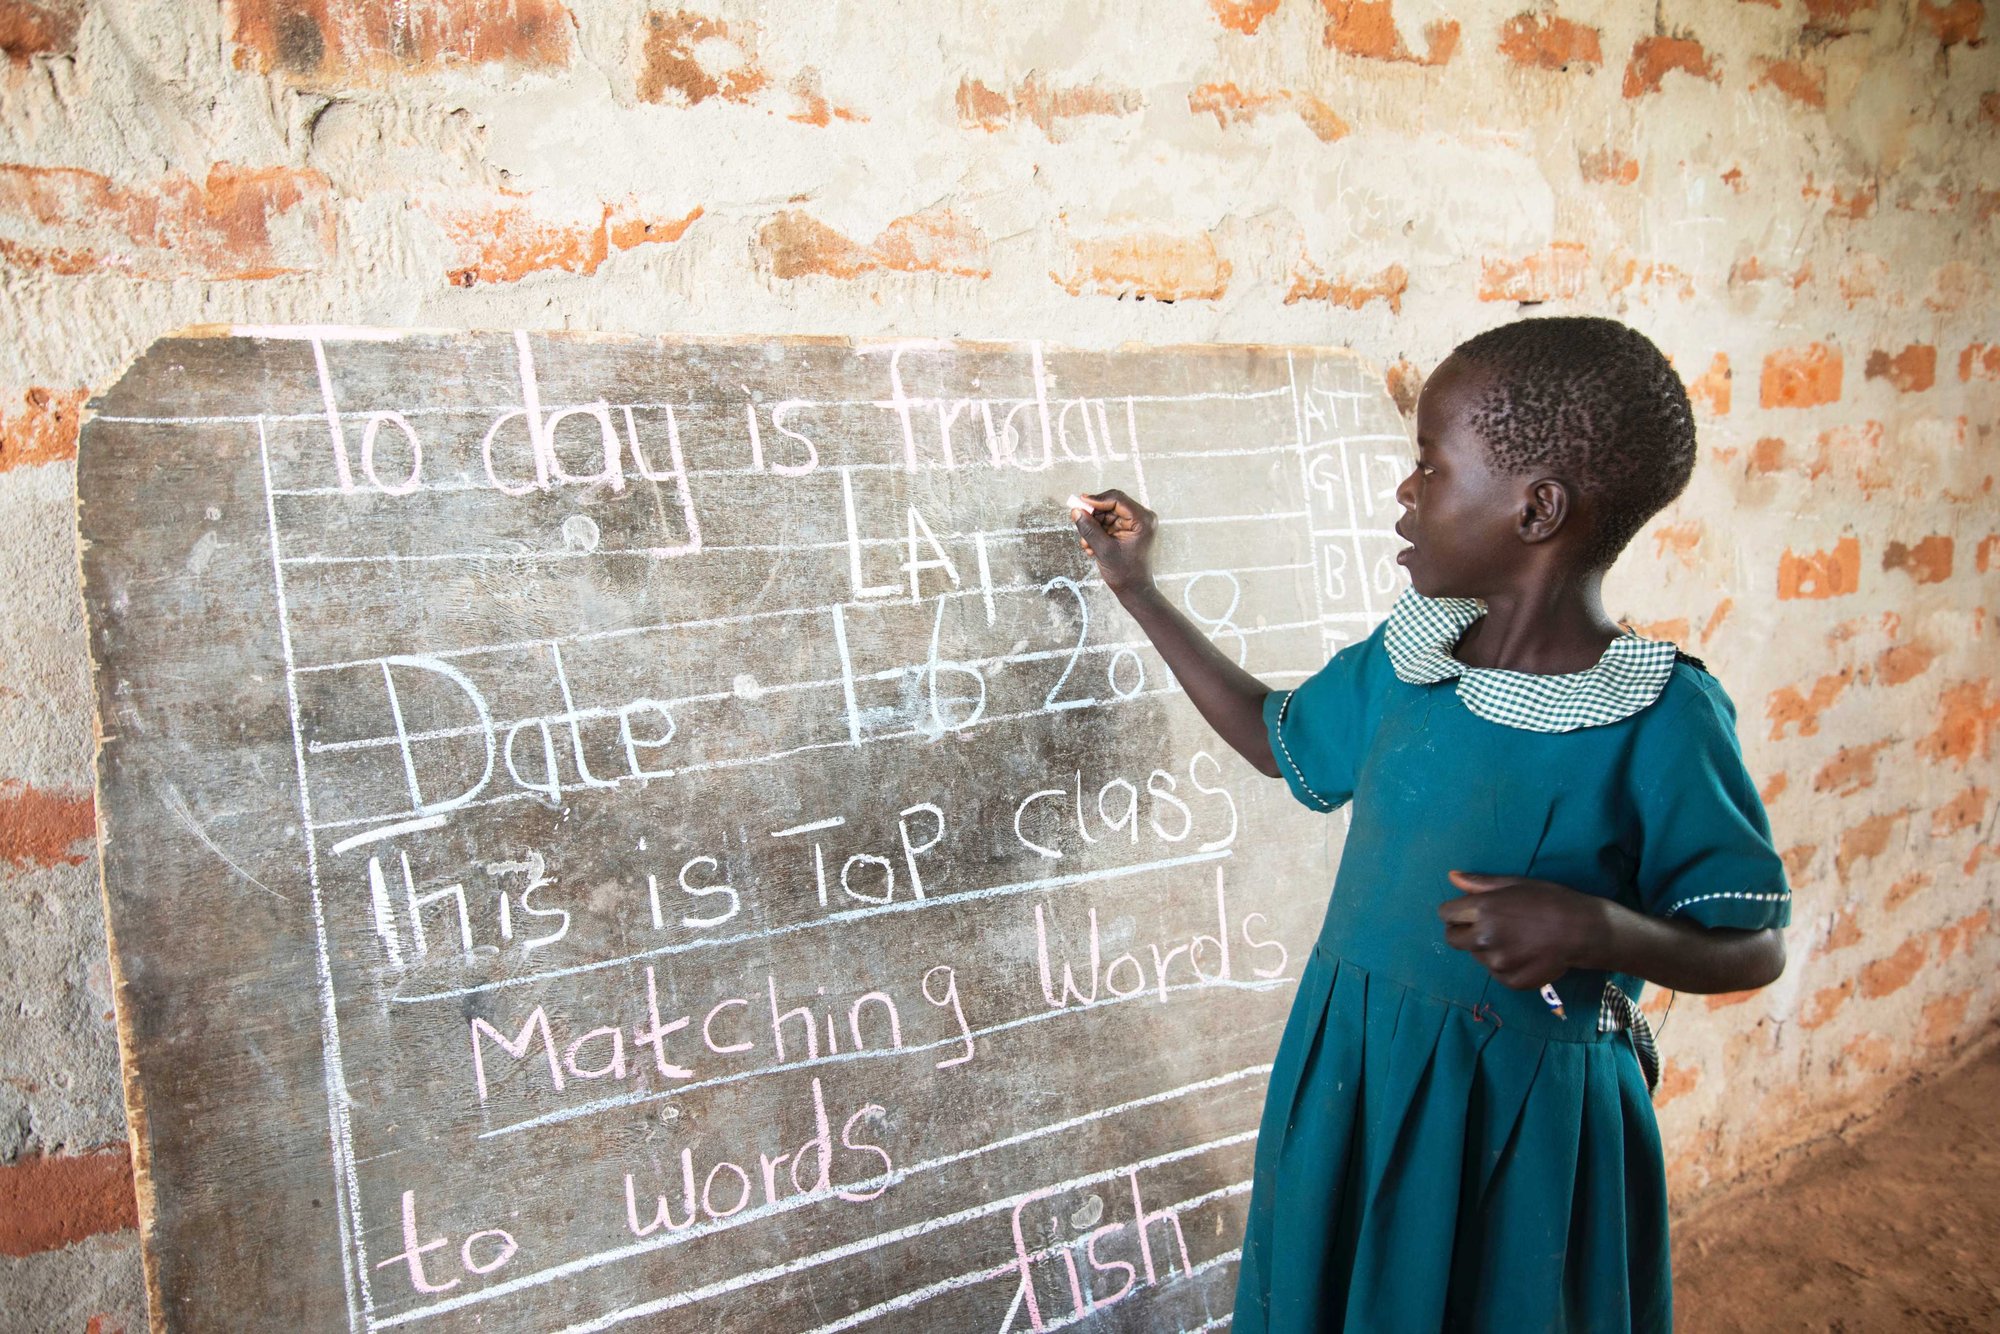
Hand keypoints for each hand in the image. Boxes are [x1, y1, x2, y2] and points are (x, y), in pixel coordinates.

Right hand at [1072, 489, 1157, 596]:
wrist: (1134, 590)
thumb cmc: (1125, 572)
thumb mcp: (1103, 549)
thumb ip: (1089, 529)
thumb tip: (1076, 511)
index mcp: (1142, 520)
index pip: (1117, 499)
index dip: (1096, 500)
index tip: (1079, 503)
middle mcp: (1142, 518)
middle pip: (1110, 506)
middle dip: (1094, 518)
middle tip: (1081, 527)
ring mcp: (1135, 524)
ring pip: (1107, 515)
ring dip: (1094, 527)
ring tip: (1088, 545)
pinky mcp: (1128, 530)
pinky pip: (1108, 524)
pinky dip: (1098, 532)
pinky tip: (1093, 547)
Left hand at [1435, 871, 1608, 989]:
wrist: (1582, 931)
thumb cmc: (1550, 900)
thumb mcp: (1515, 883)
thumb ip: (1479, 883)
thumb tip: (1451, 877)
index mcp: (1482, 910)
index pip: (1446, 914)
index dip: (1455, 912)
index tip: (1467, 912)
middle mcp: (1483, 938)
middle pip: (1453, 939)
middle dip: (1462, 931)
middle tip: (1485, 926)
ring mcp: (1496, 963)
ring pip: (1475, 956)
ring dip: (1485, 948)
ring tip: (1513, 939)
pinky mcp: (1509, 980)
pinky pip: (1495, 972)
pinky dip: (1503, 964)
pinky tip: (1523, 953)